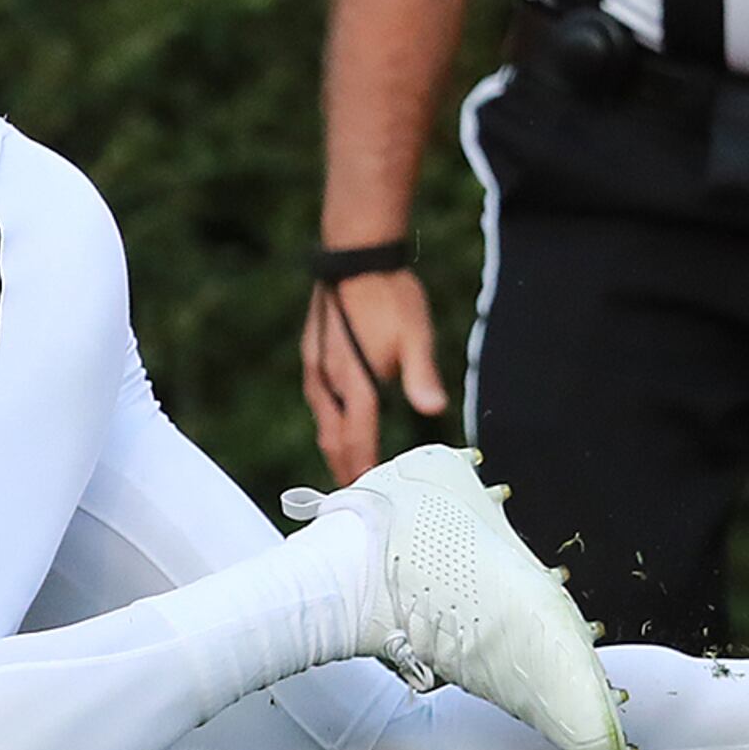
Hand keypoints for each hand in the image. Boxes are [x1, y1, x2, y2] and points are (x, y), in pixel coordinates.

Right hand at [302, 270, 446, 482]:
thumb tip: (434, 410)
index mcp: (354, 381)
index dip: (362, 468)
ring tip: (345, 464)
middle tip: (353, 492)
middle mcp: (328, 380)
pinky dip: (329, 421)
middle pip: (332, 437)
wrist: (354, 254)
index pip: (357, 439)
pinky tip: (337, 419)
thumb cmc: (388, 293)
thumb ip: (421, 375)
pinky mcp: (314, 353)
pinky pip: (318, 400)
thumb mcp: (415, 334)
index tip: (367, 494)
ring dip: (334, 446)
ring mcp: (317, 367)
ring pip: (322, 420)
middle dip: (342, 467)